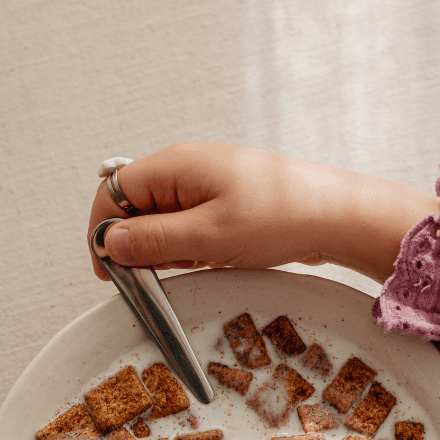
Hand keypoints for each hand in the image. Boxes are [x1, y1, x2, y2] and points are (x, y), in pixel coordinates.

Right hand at [88, 142, 439, 283]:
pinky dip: (192, 249)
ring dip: (169, 250)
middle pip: (134, 208)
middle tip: (160, 273)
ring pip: (162, 222)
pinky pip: (190, 228)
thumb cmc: (281, 216)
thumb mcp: (208, 237)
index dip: (103, 232)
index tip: (108, 270)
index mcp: (174, 165)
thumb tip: (110, 243)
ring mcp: (206, 186)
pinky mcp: (224, 204)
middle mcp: (185, 169)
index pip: (113, 192)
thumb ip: (153, 240)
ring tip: (199, 263)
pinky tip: (215, 260)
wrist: (336, 216)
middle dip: (139, 245)